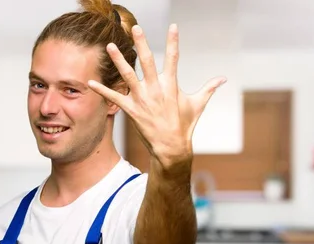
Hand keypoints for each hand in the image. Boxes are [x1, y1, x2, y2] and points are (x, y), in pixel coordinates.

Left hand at [88, 24, 225, 166]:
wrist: (171, 148)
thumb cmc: (185, 125)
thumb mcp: (198, 105)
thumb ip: (209, 88)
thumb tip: (224, 79)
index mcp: (171, 86)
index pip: (174, 58)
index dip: (173, 41)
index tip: (173, 26)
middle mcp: (155, 90)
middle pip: (148, 61)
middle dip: (142, 43)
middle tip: (136, 27)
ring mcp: (142, 100)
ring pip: (128, 75)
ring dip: (119, 60)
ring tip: (110, 45)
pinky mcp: (131, 110)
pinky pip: (114, 98)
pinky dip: (102, 90)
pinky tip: (90, 82)